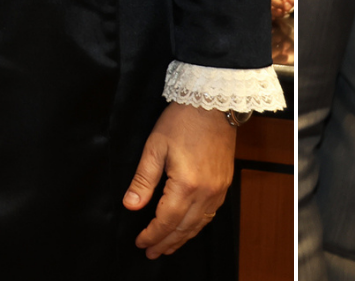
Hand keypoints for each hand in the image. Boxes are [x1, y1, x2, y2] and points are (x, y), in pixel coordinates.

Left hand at [122, 102, 235, 258]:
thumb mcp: (155, 147)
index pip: (166, 220)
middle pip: (184, 227)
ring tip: (167, 247)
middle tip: (151, 252)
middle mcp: (206, 191)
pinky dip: (197, 225)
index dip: (152, 234)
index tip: (140, 242)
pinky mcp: (224, 183)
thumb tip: (130, 206)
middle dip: (166, 242)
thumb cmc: (183, 120)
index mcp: (186, 184)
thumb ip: (143, 180)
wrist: (214, 103)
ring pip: (199, 224)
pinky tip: (189, 227)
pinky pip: (211, 213)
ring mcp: (218, 189)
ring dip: (182, 238)